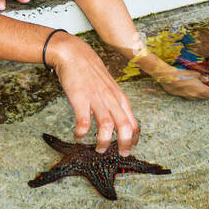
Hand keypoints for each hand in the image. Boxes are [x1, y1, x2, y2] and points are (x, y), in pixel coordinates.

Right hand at [48, 33, 138, 154]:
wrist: (74, 54)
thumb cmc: (91, 71)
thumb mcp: (110, 87)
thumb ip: (115, 103)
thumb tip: (119, 121)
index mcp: (120, 98)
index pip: (134, 122)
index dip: (134, 138)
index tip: (130, 148)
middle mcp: (111, 99)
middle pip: (125, 126)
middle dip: (125, 144)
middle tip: (122, 154)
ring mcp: (96, 99)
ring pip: (107, 126)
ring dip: (104, 141)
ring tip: (100, 149)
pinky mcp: (80, 99)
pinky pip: (83, 122)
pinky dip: (82, 133)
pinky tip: (78, 137)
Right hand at [144, 57, 208, 99]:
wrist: (168, 78)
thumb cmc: (182, 74)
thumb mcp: (194, 73)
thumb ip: (202, 77)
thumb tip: (207, 79)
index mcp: (201, 90)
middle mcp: (196, 95)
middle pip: (206, 97)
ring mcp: (188, 96)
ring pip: (198, 97)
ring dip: (202, 95)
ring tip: (204, 91)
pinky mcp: (182, 96)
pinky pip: (191, 96)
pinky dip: (195, 94)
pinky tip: (193, 90)